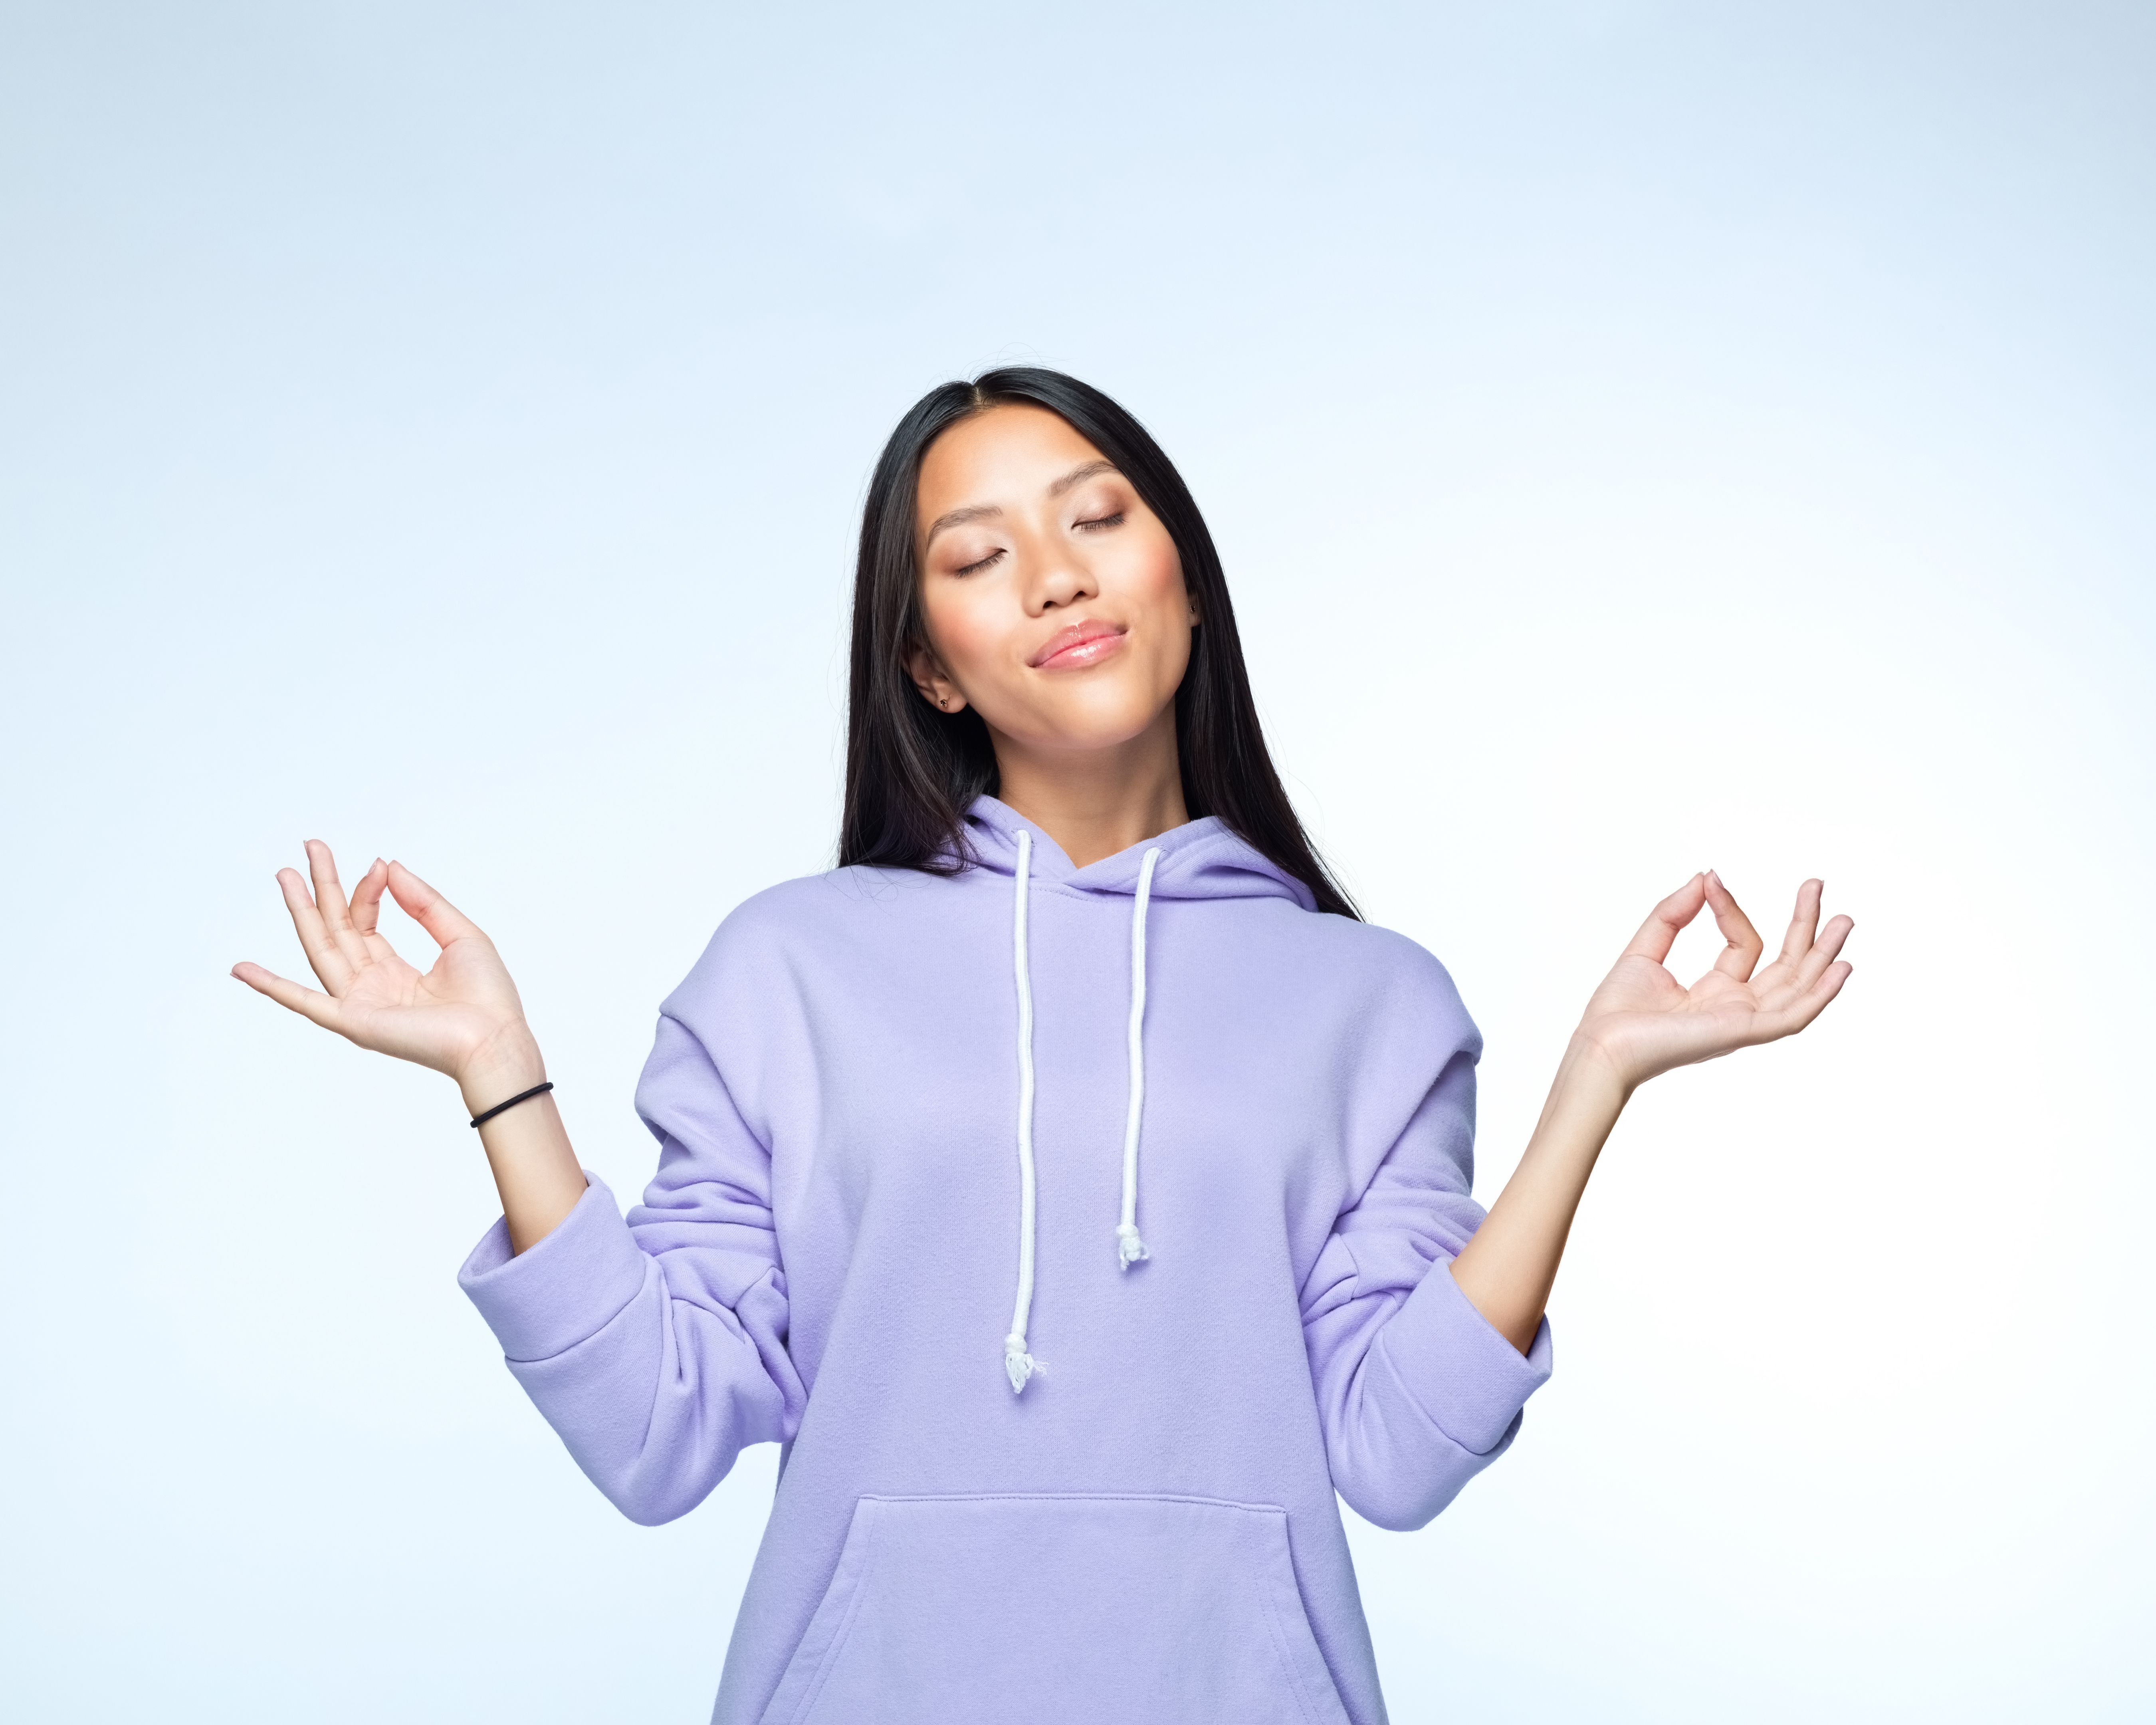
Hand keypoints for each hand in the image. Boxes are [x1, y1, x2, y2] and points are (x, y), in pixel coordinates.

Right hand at [232, 841, 540, 1098]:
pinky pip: (306, 1002)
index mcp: (396, 971)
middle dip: (322, 888)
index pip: (366, 923)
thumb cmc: (488, 996)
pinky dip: (272, 987)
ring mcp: (360, 1003)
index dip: (368, 890)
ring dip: (302, 912)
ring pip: (322, 949)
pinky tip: (242, 969)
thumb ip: (424, 902)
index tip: (377, 864)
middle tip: (310, 848)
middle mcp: (373, 986)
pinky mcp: (355, 1021)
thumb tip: (388, 866)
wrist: (496, 1038)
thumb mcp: (460, 935)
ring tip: (286, 875)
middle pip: (337, 929)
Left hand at [1572, 872, 1852, 1091]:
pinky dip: (1819, 995)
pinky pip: (1791, 1016)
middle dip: (1805, 927)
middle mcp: (1735, 1008)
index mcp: (1715, 992)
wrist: (1601, 1044)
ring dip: (1823, 955)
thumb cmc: (1616, 1011)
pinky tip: (1840, 969)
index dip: (1731, 910)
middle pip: (1785, 965)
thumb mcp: (1646, 948)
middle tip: (1817, 885)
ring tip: (1844, 921)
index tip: (1712, 881)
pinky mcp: (1742, 1032)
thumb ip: (1674, 913)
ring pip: (1797, 987)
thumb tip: (1704, 878)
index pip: (1744, 945)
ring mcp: (1742, 1022)